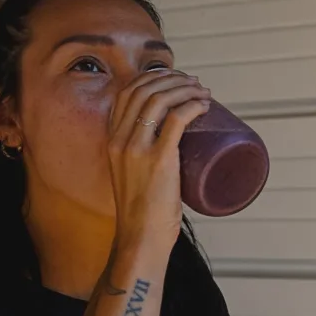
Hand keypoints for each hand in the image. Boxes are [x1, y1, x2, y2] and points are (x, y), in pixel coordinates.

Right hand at [107, 69, 211, 253]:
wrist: (140, 238)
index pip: (127, 93)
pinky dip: (192, 106)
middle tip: (196, 85)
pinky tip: (203, 105)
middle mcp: (120, 140)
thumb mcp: (131, 174)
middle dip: (174, 79)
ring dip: (186, 89)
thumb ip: (143, 156)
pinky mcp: (158, 160)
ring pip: (161, 101)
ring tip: (204, 93)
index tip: (175, 80)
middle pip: (145, 90)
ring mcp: (137, 149)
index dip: (152, 78)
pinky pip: (176, 120)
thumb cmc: (143, 212)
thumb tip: (173, 144)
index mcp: (111, 140)